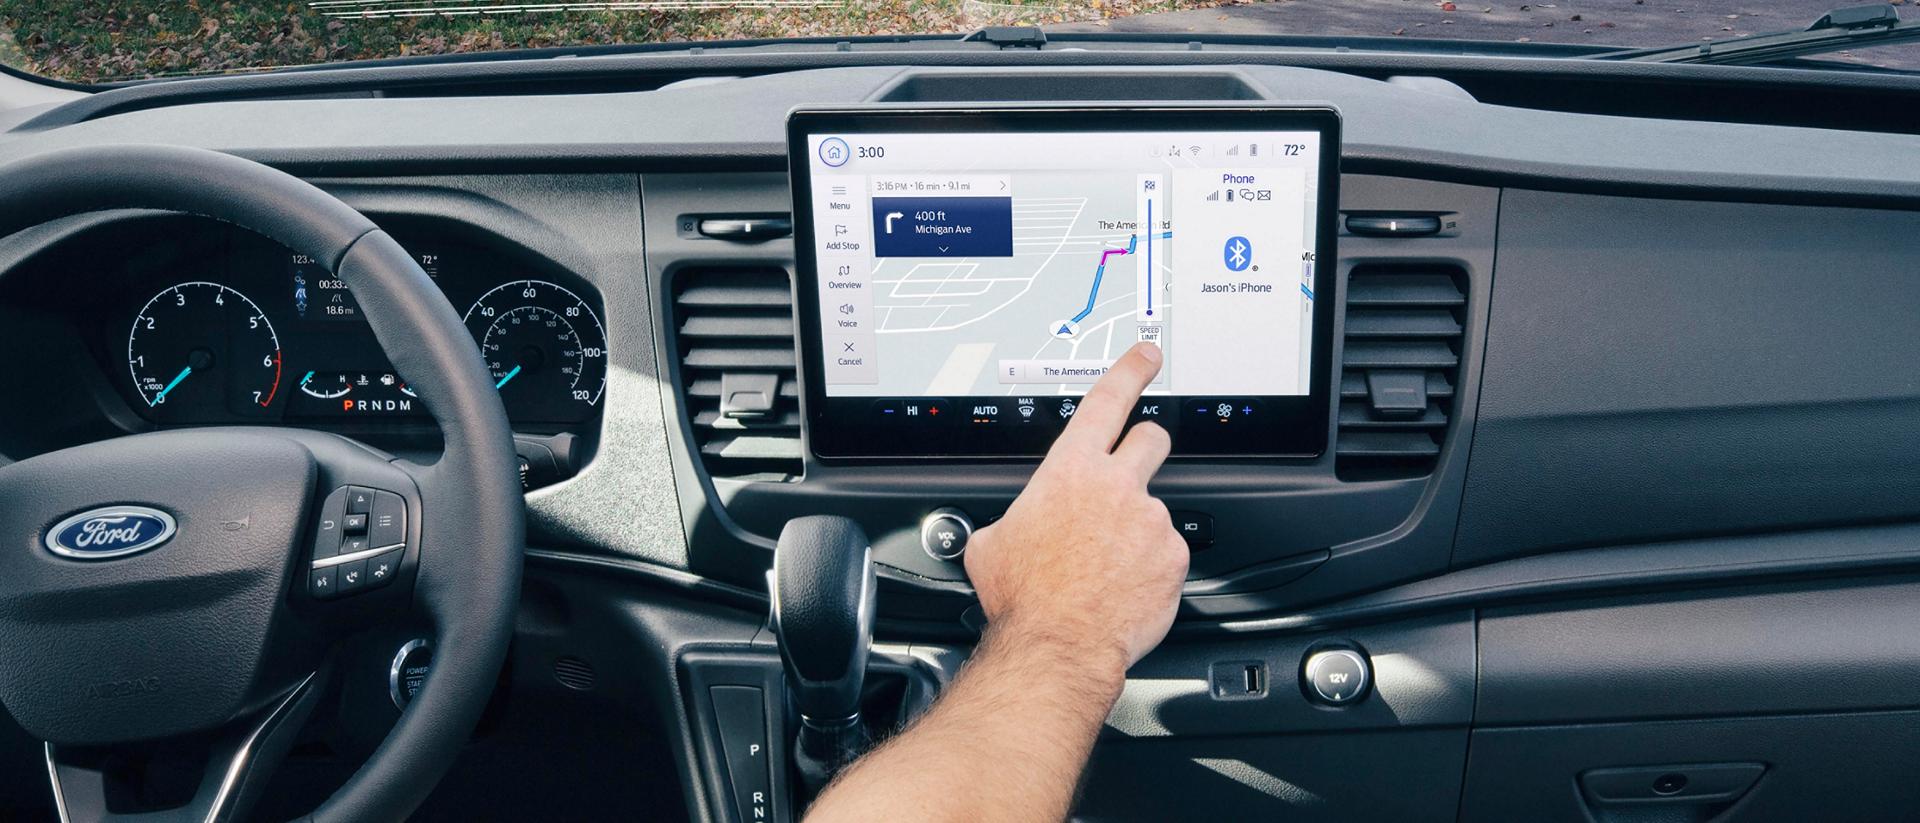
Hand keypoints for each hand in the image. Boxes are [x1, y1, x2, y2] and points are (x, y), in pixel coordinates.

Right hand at [963, 342, 1188, 676]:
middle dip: (1145, 446)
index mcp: (1070, 471)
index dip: (1130, 370)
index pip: (1108, 401)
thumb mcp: (991, 545)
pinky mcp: (1173, 557)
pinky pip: (1166, 554)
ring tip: (1108, 567)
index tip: (1147, 356)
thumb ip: (1010, 521)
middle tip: (1130, 472)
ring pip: (1154, 509)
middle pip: (1151, 439)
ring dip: (1136, 529)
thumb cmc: (1022, 597)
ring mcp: (1151, 521)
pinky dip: (1149, 568)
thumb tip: (1003, 531)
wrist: (1058, 644)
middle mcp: (1117, 487)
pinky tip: (1124, 588)